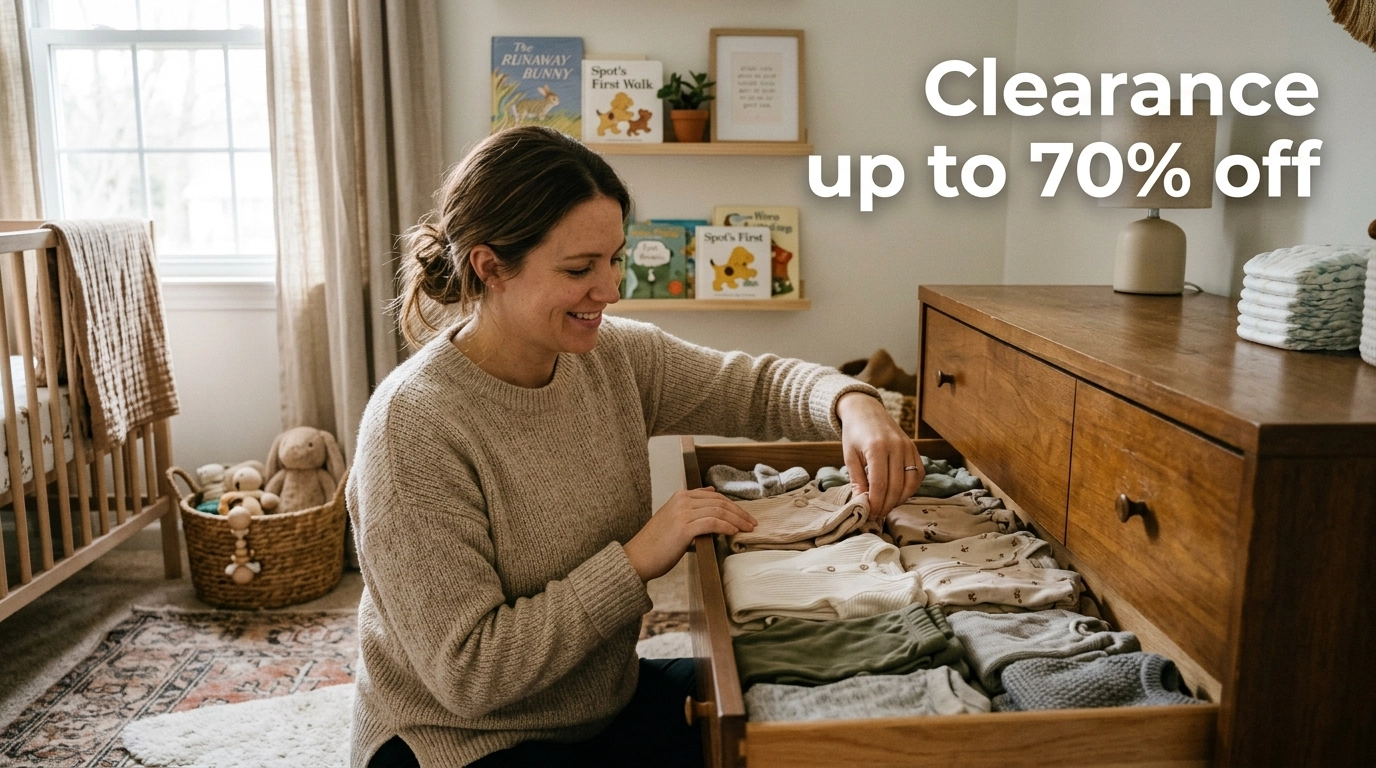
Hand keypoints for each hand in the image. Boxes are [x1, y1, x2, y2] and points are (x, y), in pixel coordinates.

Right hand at [623, 488, 756, 581]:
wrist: (638, 557)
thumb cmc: (656, 543)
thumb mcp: (673, 517)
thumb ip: (691, 506)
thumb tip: (710, 493)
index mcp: (681, 496)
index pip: (715, 496)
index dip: (733, 506)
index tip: (745, 516)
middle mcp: (682, 500)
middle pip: (720, 502)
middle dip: (740, 512)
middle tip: (752, 523)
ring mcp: (683, 513)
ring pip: (719, 511)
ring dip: (737, 520)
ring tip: (748, 529)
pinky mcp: (684, 527)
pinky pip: (713, 522)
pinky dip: (727, 526)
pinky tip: (735, 532)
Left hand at [836, 391, 923, 519]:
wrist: (866, 410)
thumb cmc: (854, 434)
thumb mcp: (850, 456)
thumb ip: (857, 480)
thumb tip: (862, 504)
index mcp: (877, 448)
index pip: (880, 484)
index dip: (876, 503)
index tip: (870, 514)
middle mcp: (897, 447)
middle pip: (896, 486)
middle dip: (887, 505)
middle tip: (877, 515)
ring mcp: (908, 447)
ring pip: (910, 483)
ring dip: (899, 499)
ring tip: (886, 506)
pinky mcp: (914, 449)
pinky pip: (918, 474)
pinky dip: (910, 488)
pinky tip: (898, 494)